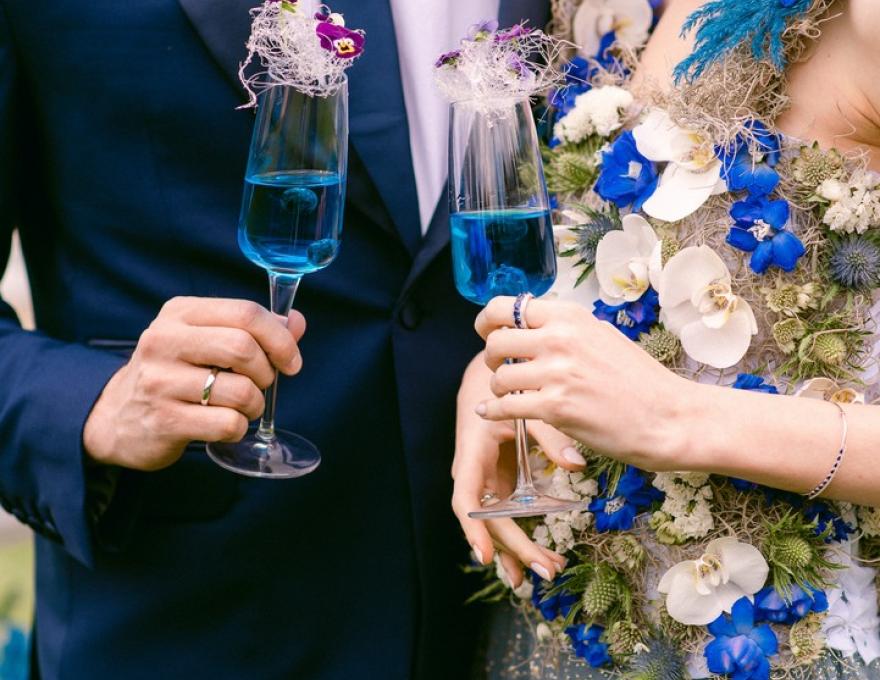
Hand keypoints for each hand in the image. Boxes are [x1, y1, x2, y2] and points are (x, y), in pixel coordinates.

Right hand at [83, 297, 305, 470]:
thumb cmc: (173, 373)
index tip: (291, 361)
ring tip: (240, 407)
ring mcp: (160, 381)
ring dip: (254, 405)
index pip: (246, 313)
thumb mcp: (204, 340)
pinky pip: (228, 424)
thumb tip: (296, 321)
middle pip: (244, 348)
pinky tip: (222, 424)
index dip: (280, 338)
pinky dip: (238, 428)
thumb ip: (252, 330)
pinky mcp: (163, 420)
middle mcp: (165, 341)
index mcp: (180, 313)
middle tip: (261, 384)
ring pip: (241, 391)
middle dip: (267, 372)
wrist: (115, 417)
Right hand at [451, 353, 584, 586]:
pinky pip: (506, 517)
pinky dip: (521, 538)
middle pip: (488, 522)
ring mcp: (486, 483)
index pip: (466, 500)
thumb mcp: (524, 407)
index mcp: (473, 455)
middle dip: (515, 549)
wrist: (487, 378)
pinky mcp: (499, 483)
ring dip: (519, 550)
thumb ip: (549, 435)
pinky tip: (538, 559)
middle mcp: (474, 476)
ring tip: (548, 571)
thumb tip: (577, 465)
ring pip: (496, 525)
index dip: (474, 529)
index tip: (486, 557)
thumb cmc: (503, 389)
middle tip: (547, 571)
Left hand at [473, 297, 694, 472]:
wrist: (669, 417)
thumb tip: (530, 322)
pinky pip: (505, 406)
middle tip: (502, 370)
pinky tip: (491, 412)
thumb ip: (565, 329)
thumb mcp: (602, 336)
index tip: (485, 332)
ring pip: (499, 377)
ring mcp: (557, 373)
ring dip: (499, 389)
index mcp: (570, 316)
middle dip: (492, 359)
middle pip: (496, 342)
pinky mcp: (555, 407)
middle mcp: (560, 338)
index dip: (487, 321)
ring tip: (511, 395)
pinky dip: (493, 411)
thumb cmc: (640, 380)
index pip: (507, 306)